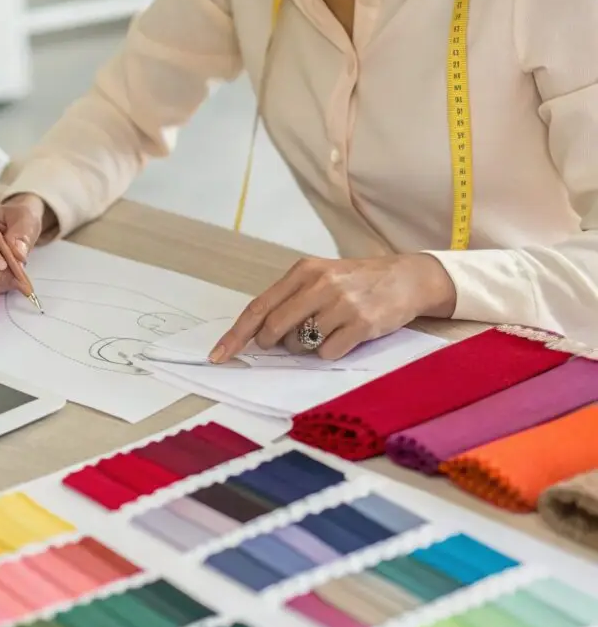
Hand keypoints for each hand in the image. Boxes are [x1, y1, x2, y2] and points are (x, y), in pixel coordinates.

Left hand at [210, 254, 456, 361]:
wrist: (408, 278)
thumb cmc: (356, 281)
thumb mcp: (321, 277)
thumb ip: (290, 299)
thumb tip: (257, 334)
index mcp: (303, 271)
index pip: (258, 308)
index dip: (236, 335)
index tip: (218, 355)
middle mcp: (320, 284)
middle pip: (274, 329)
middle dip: (273, 343)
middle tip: (286, 341)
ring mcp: (341, 304)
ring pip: (300, 344)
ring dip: (307, 346)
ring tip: (328, 328)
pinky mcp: (361, 324)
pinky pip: (327, 353)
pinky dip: (330, 351)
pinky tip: (345, 335)